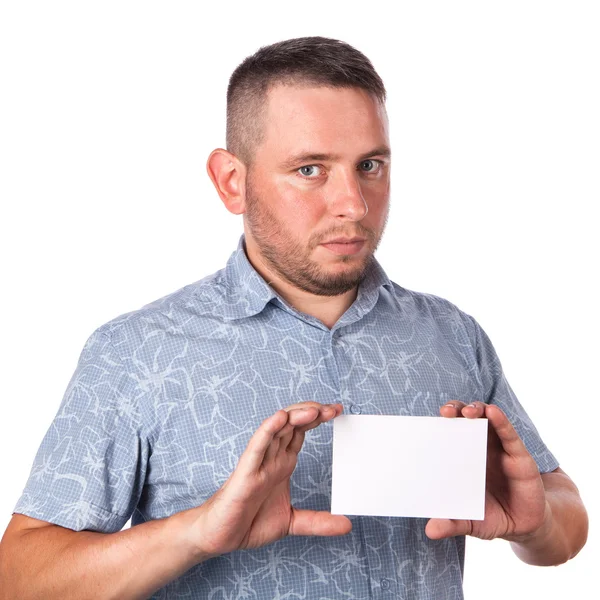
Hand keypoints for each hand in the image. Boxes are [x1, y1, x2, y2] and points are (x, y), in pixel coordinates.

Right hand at [184, 402, 351, 558]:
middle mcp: (271, 457)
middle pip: (292, 424)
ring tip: (315, 410)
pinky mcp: (245, 473)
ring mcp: (258, 462)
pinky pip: (256, 446)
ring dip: (295, 416)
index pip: (301, 432)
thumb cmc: (249, 522)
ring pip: (277, 430)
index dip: (318, 418)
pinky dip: (268, 430)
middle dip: (313, 412)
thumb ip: (318, 522)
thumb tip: (347, 524)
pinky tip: (280, 418)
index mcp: (282, 463)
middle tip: (334, 408)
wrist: (220, 537)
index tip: (337, 411)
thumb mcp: (292, 522)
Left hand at [425, 401, 548, 541]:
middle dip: (455, 410)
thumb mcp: (470, 522)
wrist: (526, 526)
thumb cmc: (492, 517)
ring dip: (477, 410)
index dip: (440, 423)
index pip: (449, 432)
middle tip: (446, 412)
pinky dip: (501, 421)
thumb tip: (430, 531)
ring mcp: (499, 449)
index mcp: (463, 458)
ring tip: (468, 412)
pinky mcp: (519, 456)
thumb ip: (452, 524)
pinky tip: (493, 412)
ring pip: (487, 419)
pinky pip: (509, 434)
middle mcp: (479, 447)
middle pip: (465, 419)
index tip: (430, 420)